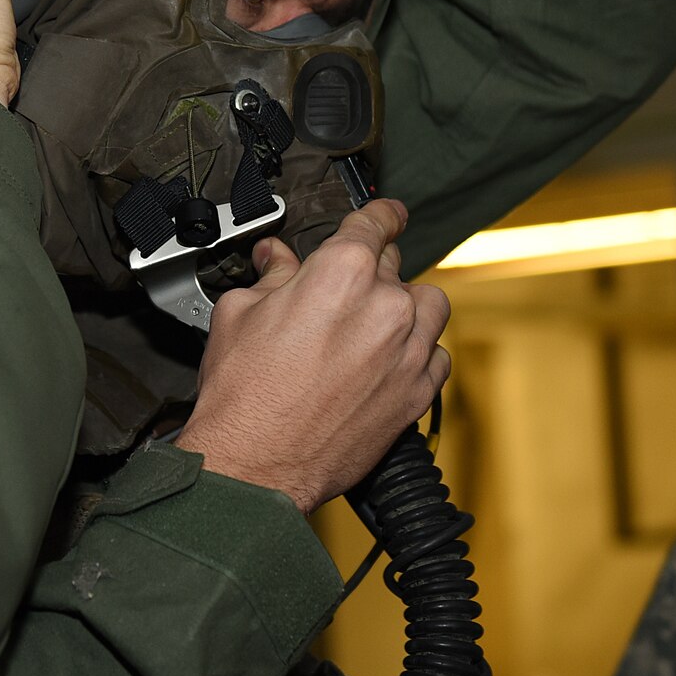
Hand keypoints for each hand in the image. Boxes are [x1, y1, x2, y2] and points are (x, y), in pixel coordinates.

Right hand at [176, 199, 451, 513]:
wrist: (257, 463)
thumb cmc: (243, 394)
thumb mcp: (238, 314)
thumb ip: (271, 278)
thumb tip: (277, 261)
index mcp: (341, 272)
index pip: (375, 222)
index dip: (380, 212)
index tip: (386, 213)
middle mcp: (385, 305)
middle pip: (394, 264)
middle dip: (369, 270)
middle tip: (339, 290)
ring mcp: (408, 350)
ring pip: (429, 305)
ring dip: (406, 305)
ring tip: (373, 321)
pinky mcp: (417, 392)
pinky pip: (436, 355)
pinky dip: (417, 351)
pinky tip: (387, 359)